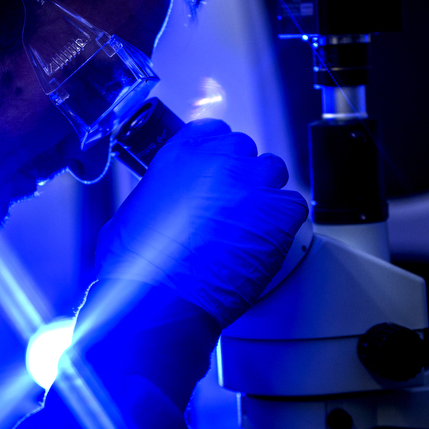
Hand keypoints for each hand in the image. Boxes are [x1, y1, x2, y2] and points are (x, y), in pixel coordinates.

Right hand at [96, 120, 306, 327]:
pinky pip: (293, 206)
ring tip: (248, 227)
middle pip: (246, 151)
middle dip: (240, 176)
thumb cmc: (136, 264)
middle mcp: (219, 161)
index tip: (217, 172)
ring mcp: (251, 184)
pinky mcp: (278, 213)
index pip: (214, 132)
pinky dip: (283, 224)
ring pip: (273, 173)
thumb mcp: (134, 212)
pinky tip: (263, 243)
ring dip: (264, 195)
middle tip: (230, 208)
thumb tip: (167, 204)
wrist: (157, 296)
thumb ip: (162, 194)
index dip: (218, 155)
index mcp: (181, 154)